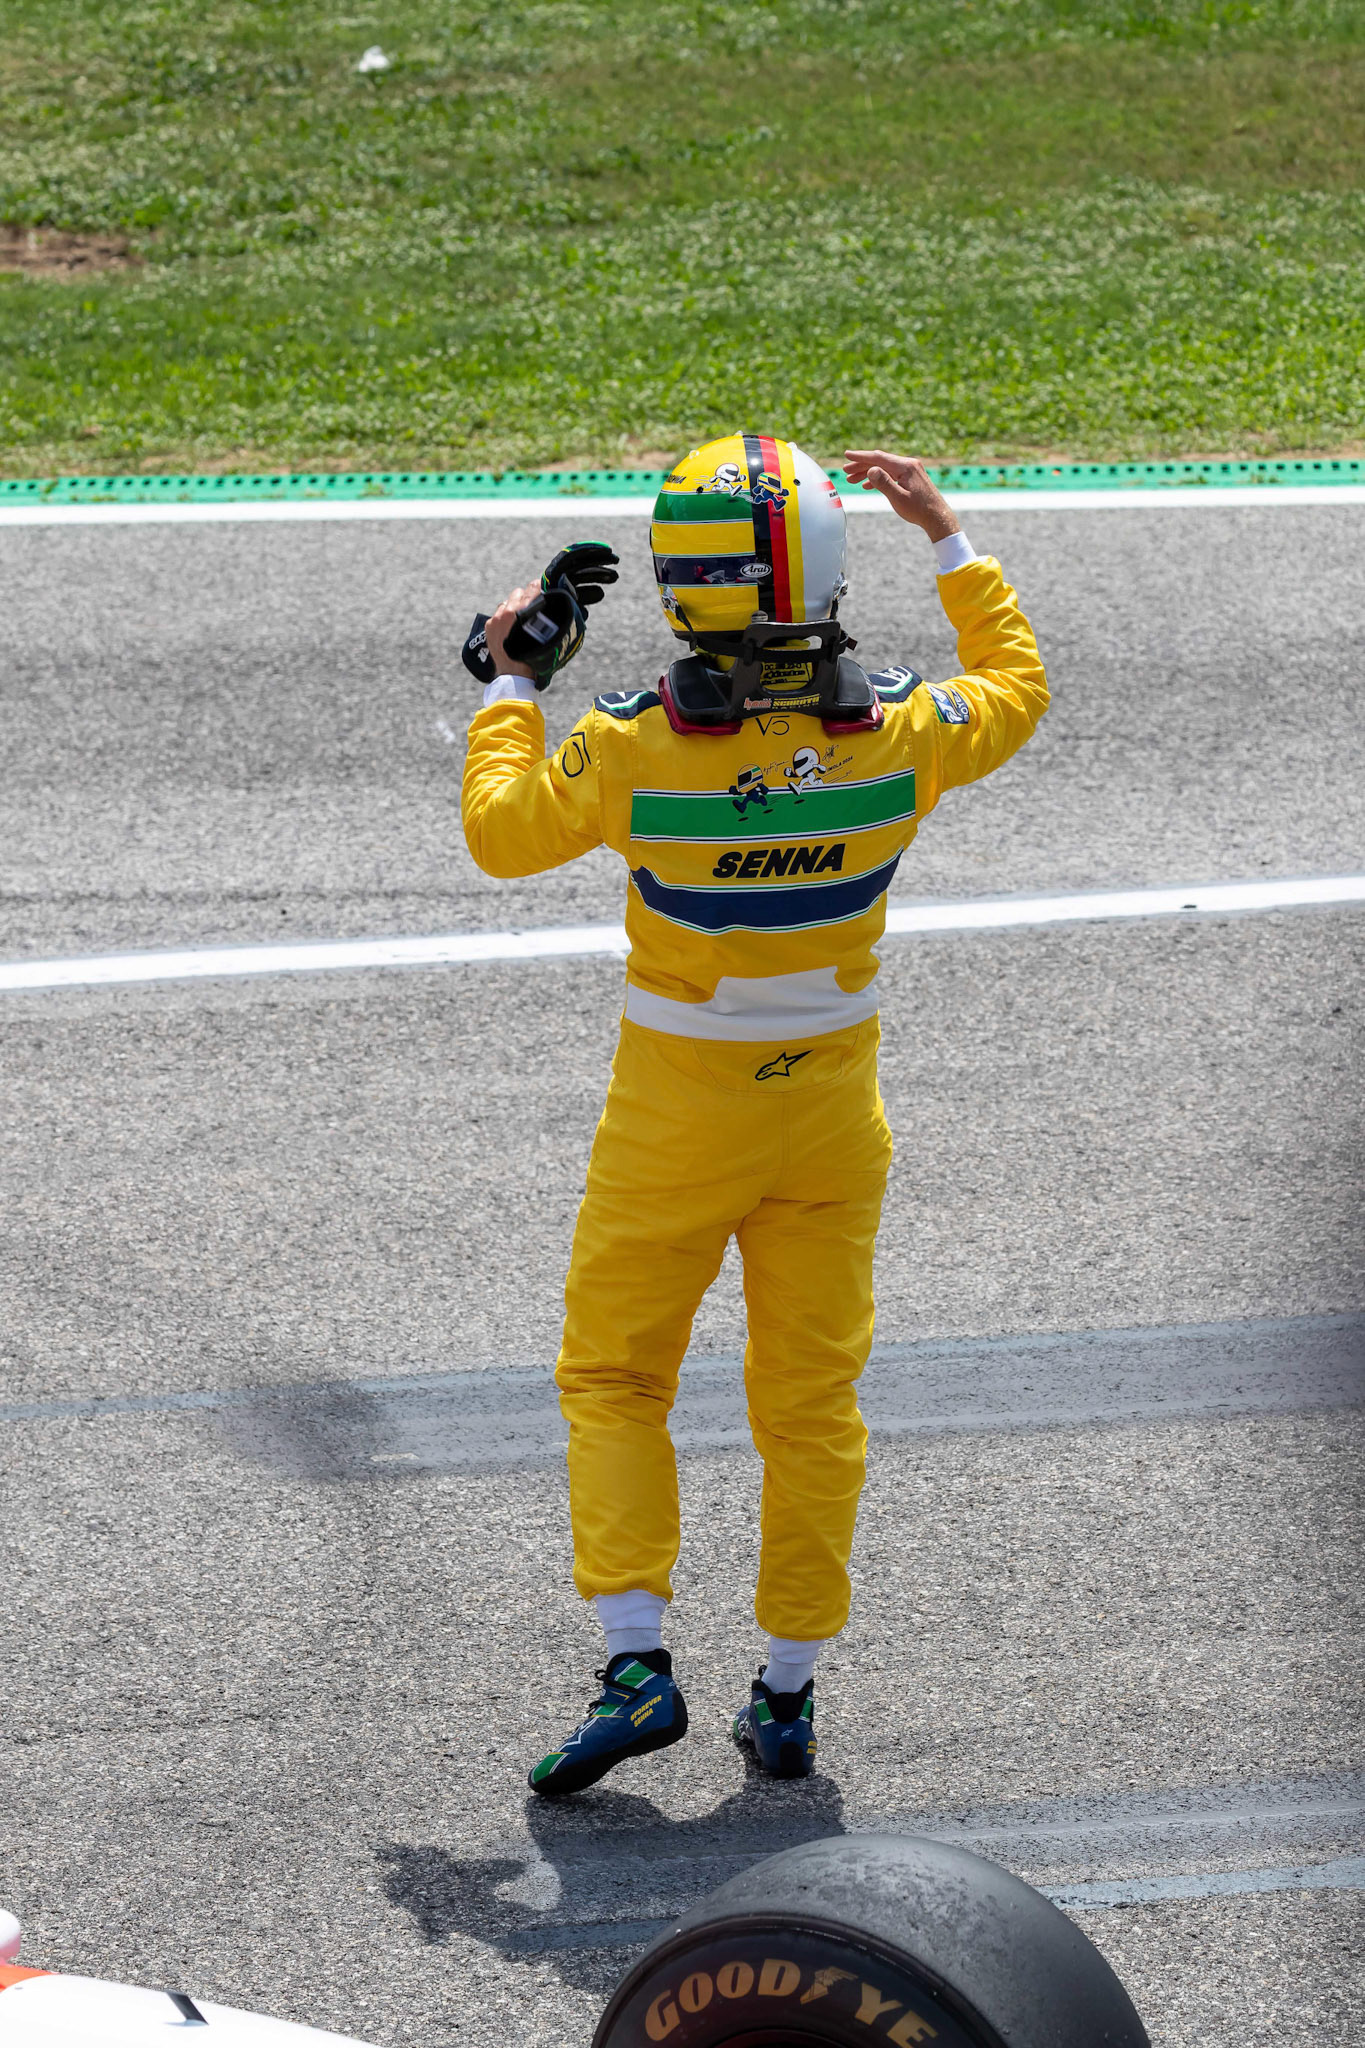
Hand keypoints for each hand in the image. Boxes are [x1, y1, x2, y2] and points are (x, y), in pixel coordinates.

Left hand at [483, 584, 538, 677]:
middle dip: (525, 597)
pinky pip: (498, 613)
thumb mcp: (544, 636)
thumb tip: (546, 602)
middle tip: (532, 605)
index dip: (539, 587)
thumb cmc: (533, 658)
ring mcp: (496, 619)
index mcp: (521, 612)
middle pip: (518, 593)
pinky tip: (510, 626)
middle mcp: (506, 612)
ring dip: (513, 606)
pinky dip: (504, 617)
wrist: (513, 676)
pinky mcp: (489, 626)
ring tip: (520, 616)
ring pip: (506, 602)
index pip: (532, 589)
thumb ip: (544, 617)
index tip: (542, 587)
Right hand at [842, 451, 959, 541]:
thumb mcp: (898, 498)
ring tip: (853, 479)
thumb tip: (870, 469)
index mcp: (905, 467)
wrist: (937, 517)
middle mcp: (909, 464)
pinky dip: (879, 477)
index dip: (861, 456)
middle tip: (846, 470)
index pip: (878, 457)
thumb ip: (884, 483)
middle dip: (861, 465)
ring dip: (868, 472)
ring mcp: (911, 469)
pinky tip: (868, 485)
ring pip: (885, 467)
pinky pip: (891, 473)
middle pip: (880, 461)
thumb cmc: (919, 510)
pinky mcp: (912, 477)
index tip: (847, 455)